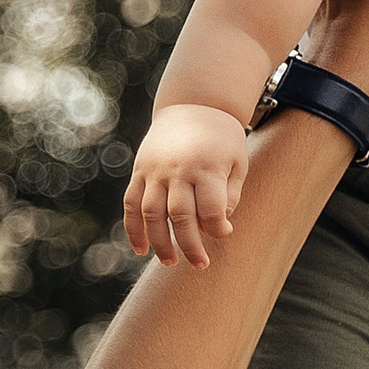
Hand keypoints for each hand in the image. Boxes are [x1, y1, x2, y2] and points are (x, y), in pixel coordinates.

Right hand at [125, 103, 251, 269]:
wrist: (194, 103)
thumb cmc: (222, 139)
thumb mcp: (237, 162)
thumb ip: (229, 195)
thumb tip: (216, 228)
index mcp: (206, 167)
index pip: (210, 209)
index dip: (218, 228)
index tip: (224, 232)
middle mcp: (177, 170)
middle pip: (180, 216)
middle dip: (189, 245)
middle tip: (200, 265)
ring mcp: (155, 171)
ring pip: (151, 214)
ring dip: (159, 242)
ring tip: (170, 262)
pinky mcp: (140, 171)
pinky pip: (131, 204)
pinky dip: (133, 228)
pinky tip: (141, 249)